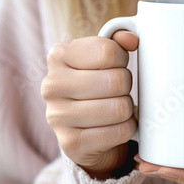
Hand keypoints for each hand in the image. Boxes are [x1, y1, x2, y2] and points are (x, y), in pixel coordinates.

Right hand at [42, 31, 138, 178]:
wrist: (86, 132)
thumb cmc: (98, 88)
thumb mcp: (104, 60)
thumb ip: (117, 42)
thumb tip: (131, 39)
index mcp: (59, 55)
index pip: (108, 51)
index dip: (122, 59)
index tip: (117, 66)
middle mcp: (52, 84)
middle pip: (116, 80)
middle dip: (126, 87)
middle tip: (118, 91)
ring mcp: (58, 116)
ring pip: (120, 108)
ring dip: (127, 110)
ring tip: (116, 109)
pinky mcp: (71, 143)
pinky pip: (120, 131)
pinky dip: (126, 128)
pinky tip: (114, 126)